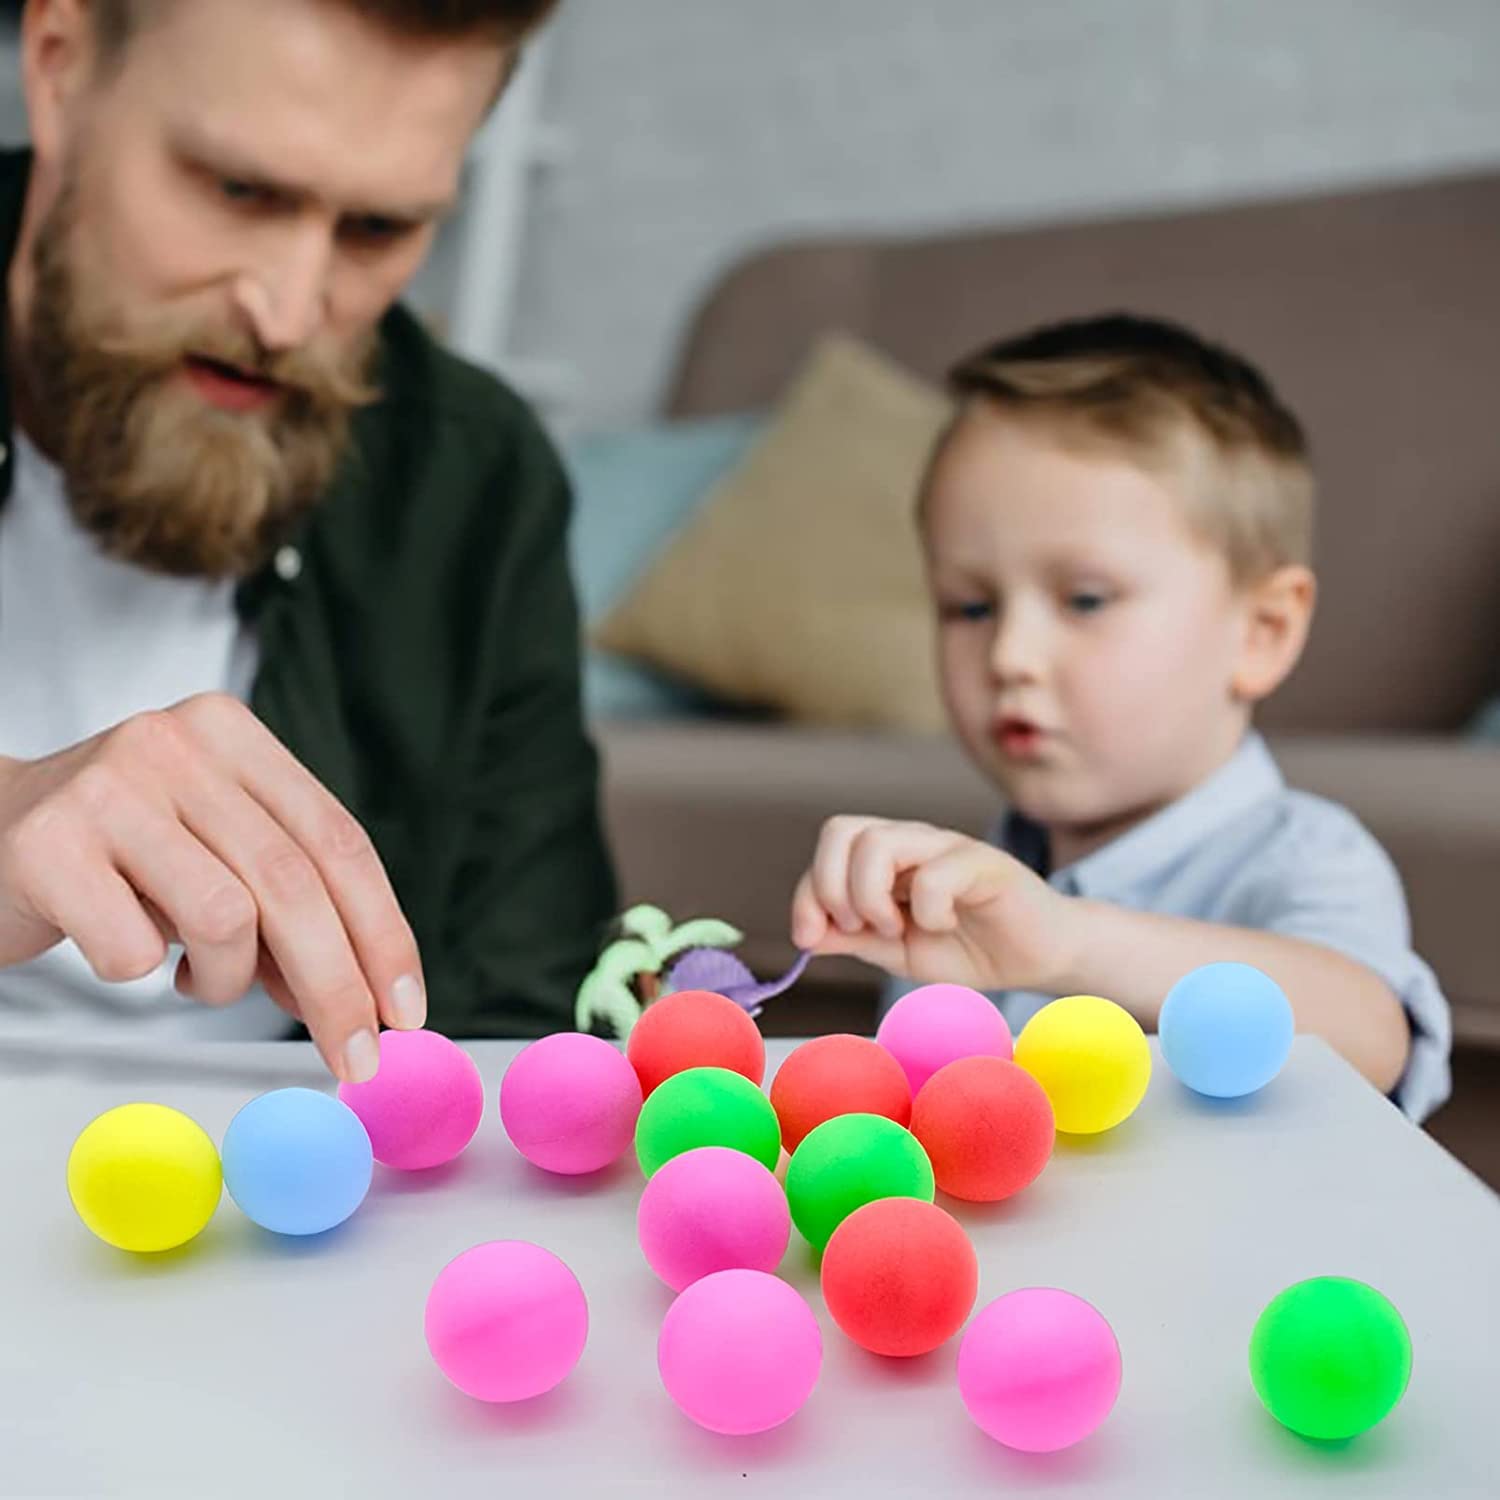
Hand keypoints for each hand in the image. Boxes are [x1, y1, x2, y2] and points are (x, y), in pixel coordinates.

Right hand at [0, 694, 424, 1081]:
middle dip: (338, 987)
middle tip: (356, 1059)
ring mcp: (109, 785)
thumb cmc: (121, 857)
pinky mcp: (48, 843)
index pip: (340, 840)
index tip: (406, 1009)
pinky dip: (139, 972)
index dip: (384, 932)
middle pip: (295, 884)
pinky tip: (122, 945)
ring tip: (198, 975)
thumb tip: (369, 1000)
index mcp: (234, 736)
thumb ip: (291, 910)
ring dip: (225, 981)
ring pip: (225, 919)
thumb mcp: (219, 859)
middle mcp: (177, 744)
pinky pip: (134, 951)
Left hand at [789, 816, 1076, 993]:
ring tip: (898, 929)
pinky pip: (934, 875)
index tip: (810, 939)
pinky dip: (927, 911)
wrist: (1038, 956)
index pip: (828, 849)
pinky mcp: (983, 863)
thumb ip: (853, 939)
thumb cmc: (969, 947)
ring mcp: (946, 847)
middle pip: (842, 830)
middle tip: (858, 929)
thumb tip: (806, 936)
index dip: (807, 894)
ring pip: (878, 843)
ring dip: (870, 898)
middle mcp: (911, 841)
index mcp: (886, 856)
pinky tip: (946, 926)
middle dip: (831, 887)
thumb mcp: (896, 951)